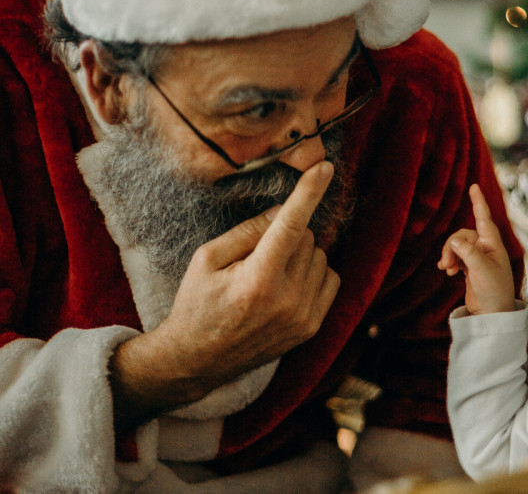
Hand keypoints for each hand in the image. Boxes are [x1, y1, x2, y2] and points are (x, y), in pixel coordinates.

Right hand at [110, 161, 340, 428]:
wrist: (198, 360)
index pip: (290, 225)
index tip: (324, 167)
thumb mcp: (207, 258)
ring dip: (301, 254)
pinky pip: (331, 278)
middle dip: (286, 234)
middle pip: (307, 237)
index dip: (308, 192)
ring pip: (320, 256)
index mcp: (257, 280)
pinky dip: (314, 272)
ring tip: (268, 274)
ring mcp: (303, 317)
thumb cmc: (197, 303)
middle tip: (256, 256)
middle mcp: (287, 300)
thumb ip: (248, 231)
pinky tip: (287, 284)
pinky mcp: (312, 327)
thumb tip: (285, 211)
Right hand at [437, 184, 514, 313]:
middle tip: (446, 264)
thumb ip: (468, 253)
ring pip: (457, 245)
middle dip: (451, 246)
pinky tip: (447, 272)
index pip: (483, 218)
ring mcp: (478, 257)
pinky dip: (450, 261)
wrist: (492, 315)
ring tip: (447, 269)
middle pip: (462, 235)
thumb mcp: (481, 270)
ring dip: (449, 255)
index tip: (474, 186)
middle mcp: (486, 248)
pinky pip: (456, 256)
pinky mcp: (471, 267)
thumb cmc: (493, 292)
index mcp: (493, 245)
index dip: (478, 202)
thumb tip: (454, 241)